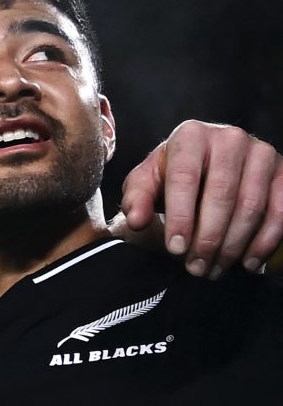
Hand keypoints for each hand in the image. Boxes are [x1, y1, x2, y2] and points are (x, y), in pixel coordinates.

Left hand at [112, 121, 282, 278]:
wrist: (206, 165)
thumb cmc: (170, 175)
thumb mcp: (146, 182)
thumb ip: (137, 199)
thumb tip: (137, 220)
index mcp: (191, 136)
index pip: (185, 179)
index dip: (180, 217)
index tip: (175, 249)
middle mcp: (230, 138)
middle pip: (222, 194)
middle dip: (208, 238)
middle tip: (196, 267)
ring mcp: (262, 153)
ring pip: (252, 205)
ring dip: (234, 244)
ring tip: (215, 269)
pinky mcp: (282, 172)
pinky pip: (280, 210)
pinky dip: (265, 241)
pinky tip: (248, 263)